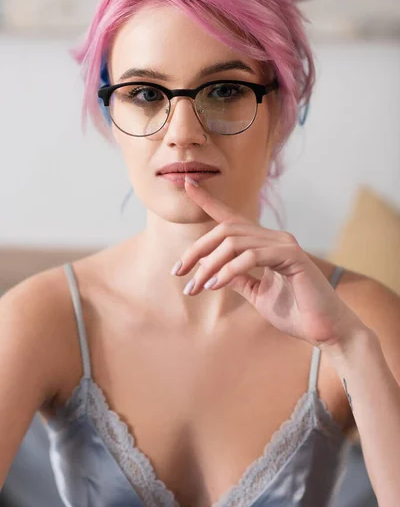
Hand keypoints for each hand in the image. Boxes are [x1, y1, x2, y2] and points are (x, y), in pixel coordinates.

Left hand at [173, 176, 365, 349]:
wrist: (326, 330)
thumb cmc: (295, 313)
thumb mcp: (257, 293)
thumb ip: (239, 279)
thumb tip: (213, 270)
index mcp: (265, 244)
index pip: (231, 218)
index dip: (208, 201)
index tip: (187, 184)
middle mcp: (274, 237)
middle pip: (225, 230)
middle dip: (197, 250)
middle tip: (178, 272)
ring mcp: (285, 244)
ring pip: (234, 242)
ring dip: (209, 265)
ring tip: (196, 287)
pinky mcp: (293, 256)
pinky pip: (252, 256)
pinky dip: (230, 270)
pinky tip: (216, 285)